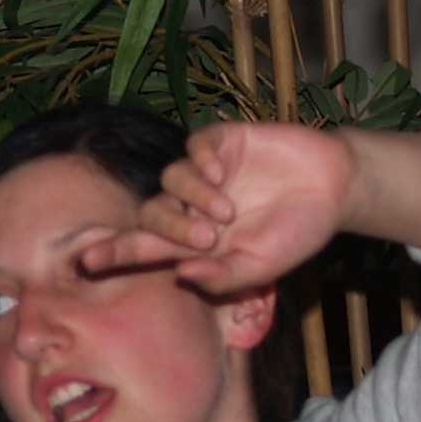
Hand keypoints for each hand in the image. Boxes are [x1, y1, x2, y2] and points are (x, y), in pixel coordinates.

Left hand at [79, 123, 361, 295]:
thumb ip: (224, 277)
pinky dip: (200, 161)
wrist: (336, 188)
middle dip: (168, 228)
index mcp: (196, 244)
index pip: (144, 248)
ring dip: (191, 196)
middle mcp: (192, 208)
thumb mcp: (263, 266)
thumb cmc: (298, 233)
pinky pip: (192, 148)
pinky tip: (225, 174)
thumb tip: (181, 275)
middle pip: (151, 215)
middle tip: (207, 237)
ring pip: (169, 179)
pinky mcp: (222, 143)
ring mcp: (206, 174)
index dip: (114, 253)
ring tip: (227, 210)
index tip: (85, 262)